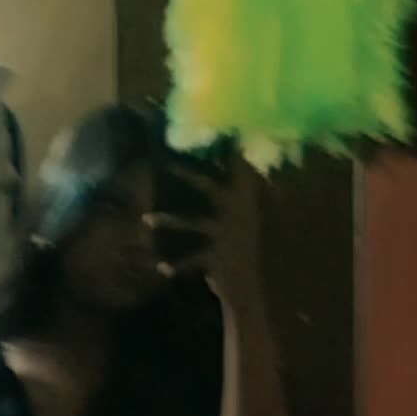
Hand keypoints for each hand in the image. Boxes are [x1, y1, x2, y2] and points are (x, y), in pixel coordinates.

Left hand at [143, 157, 262, 305]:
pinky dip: (177, 265)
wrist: (271, 283)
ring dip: (168, 221)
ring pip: (191, 223)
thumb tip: (258, 178)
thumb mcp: (269, 218)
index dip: (230, 149)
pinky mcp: (215, 257)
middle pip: (207, 187)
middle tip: (167, 164)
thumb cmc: (271, 248)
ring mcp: (223, 234)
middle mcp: (235, 211)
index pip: (239, 167)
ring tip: (145, 218)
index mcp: (250, 199)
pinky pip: (192, 260)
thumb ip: (265, 198)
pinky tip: (160, 268)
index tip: (221, 132)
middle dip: (188, 175)